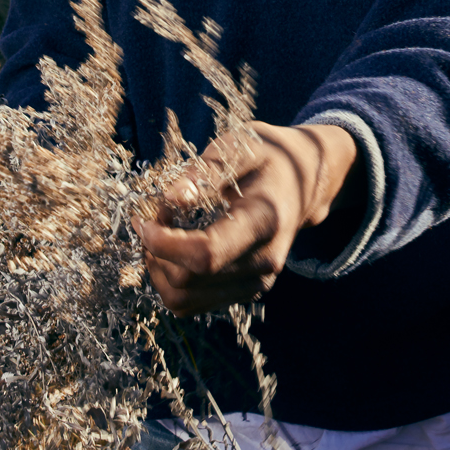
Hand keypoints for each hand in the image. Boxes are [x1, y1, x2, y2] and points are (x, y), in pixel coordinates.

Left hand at [134, 121, 356, 317]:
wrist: (305, 182)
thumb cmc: (268, 158)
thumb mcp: (240, 146)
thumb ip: (206, 170)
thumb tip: (171, 199)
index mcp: (265, 222)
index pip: (206, 255)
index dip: (164, 244)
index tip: (144, 221)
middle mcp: (264, 261)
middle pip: (187, 282)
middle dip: (155, 253)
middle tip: (153, 218)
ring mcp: (256, 282)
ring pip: (184, 301)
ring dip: (159, 270)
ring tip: (161, 235)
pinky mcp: (246, 292)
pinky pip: (192, 304)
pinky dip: (171, 281)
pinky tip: (174, 251)